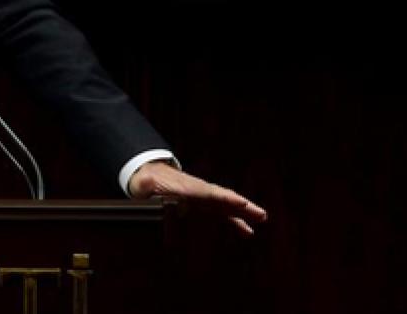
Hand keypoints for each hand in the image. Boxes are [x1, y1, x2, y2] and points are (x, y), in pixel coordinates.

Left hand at [127, 161, 266, 235]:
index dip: (224, 198)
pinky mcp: (204, 205)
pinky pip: (222, 213)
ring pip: (227, 205)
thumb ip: (146, 186)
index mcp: (186, 187)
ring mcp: (203, 198)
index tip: (240, 202)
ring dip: (244, 213)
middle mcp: (200, 191)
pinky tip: (247, 231)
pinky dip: (235, 221)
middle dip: (241, 205)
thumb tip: (145, 186)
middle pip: (224, 198)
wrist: (150, 176)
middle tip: (260, 213)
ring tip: (262, 218)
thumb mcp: (144, 184)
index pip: (208, 193)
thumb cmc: (148, 181)